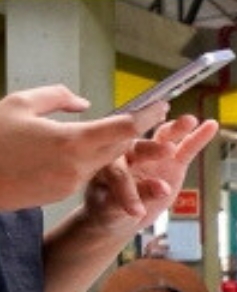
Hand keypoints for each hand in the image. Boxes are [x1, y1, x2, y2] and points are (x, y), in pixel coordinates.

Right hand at [0, 86, 143, 211]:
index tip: (162, 106)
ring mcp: (71, 183)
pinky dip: (92, 161)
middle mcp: (78, 166)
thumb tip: (83, 103)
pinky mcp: (61, 194)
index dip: (146, 116)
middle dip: (136, 133)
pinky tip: (87, 152)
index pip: (124, 128)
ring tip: (125, 135)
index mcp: (72, 141)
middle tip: (153, 119)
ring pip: (105, 162)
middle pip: (121, 147)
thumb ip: (56, 97)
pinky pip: (86, 173)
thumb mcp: (20, 104)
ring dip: (115, 149)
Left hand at [79, 116, 219, 237]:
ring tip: (189, 121)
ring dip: (176, 129)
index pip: (118, 164)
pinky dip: (198, 137)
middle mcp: (130, 154)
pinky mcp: (172, 162)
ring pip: (163, 139)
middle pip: (141, 146)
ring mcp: (153, 156)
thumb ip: (140, 196)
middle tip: (167, 150)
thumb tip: (162, 188)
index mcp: (107, 164)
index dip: (130, 166)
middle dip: (154, 147)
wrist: (120, 217)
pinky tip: (210, 126)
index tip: (141, 174)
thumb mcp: (116, 210)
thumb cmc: (108, 211)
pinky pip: (185, 148)